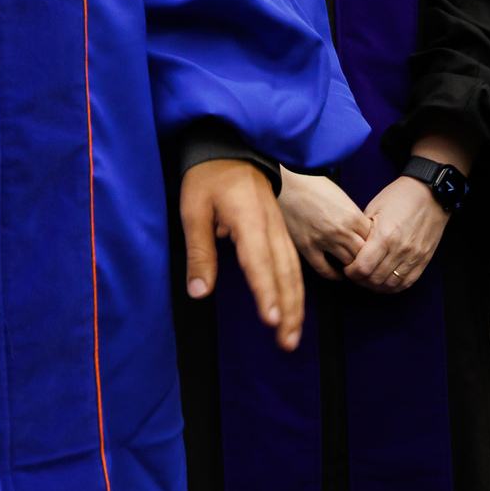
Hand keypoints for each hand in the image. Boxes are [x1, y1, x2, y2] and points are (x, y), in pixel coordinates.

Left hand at [182, 158, 303, 350]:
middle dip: (289, 310)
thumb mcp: (193, 210)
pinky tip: (293, 307)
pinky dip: (295, 289)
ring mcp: (278, 228)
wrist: (230, 147)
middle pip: (286, 273)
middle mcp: (270, 227)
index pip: (259, 263)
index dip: (266, 293)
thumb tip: (199, 293)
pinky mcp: (279, 230)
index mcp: (248, 220)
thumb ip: (199, 253)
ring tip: (292, 335)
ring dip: (296, 305)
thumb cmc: (208, 177)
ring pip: (294, 271)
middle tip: (287, 343)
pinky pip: (292, 263)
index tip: (271, 320)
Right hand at [278, 169, 373, 278]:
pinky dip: (333, 275)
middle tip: (367, 263)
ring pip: (348, 265)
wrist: (287, 182)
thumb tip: (363, 234)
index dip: (376, 247)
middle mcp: (342, 231)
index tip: (374, 250)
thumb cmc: (314, 185)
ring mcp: (324, 240)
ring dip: (352, 268)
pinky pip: (325, 269)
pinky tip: (337, 273)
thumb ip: (354, 217)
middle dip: (367, 260)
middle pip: (364, 255)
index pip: (375, 242)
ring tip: (354, 269)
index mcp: (353, 217)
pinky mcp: (307, 247)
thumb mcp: (341, 198)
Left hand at [347, 175, 449, 293]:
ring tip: (368, 279)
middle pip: (375, 279)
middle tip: (355, 274)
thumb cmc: (399, 197)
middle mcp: (400, 249)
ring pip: (390, 285)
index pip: (363, 267)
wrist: (430, 194)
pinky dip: (393, 287)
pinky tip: (384, 282)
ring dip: (376, 286)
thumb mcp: (374, 208)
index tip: (347, 268)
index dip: (351, 272)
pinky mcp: (423, 260)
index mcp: (385, 235)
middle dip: (360, 280)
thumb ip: (363, 231)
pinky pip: (407, 283)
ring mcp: (414, 257)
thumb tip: (351, 249)